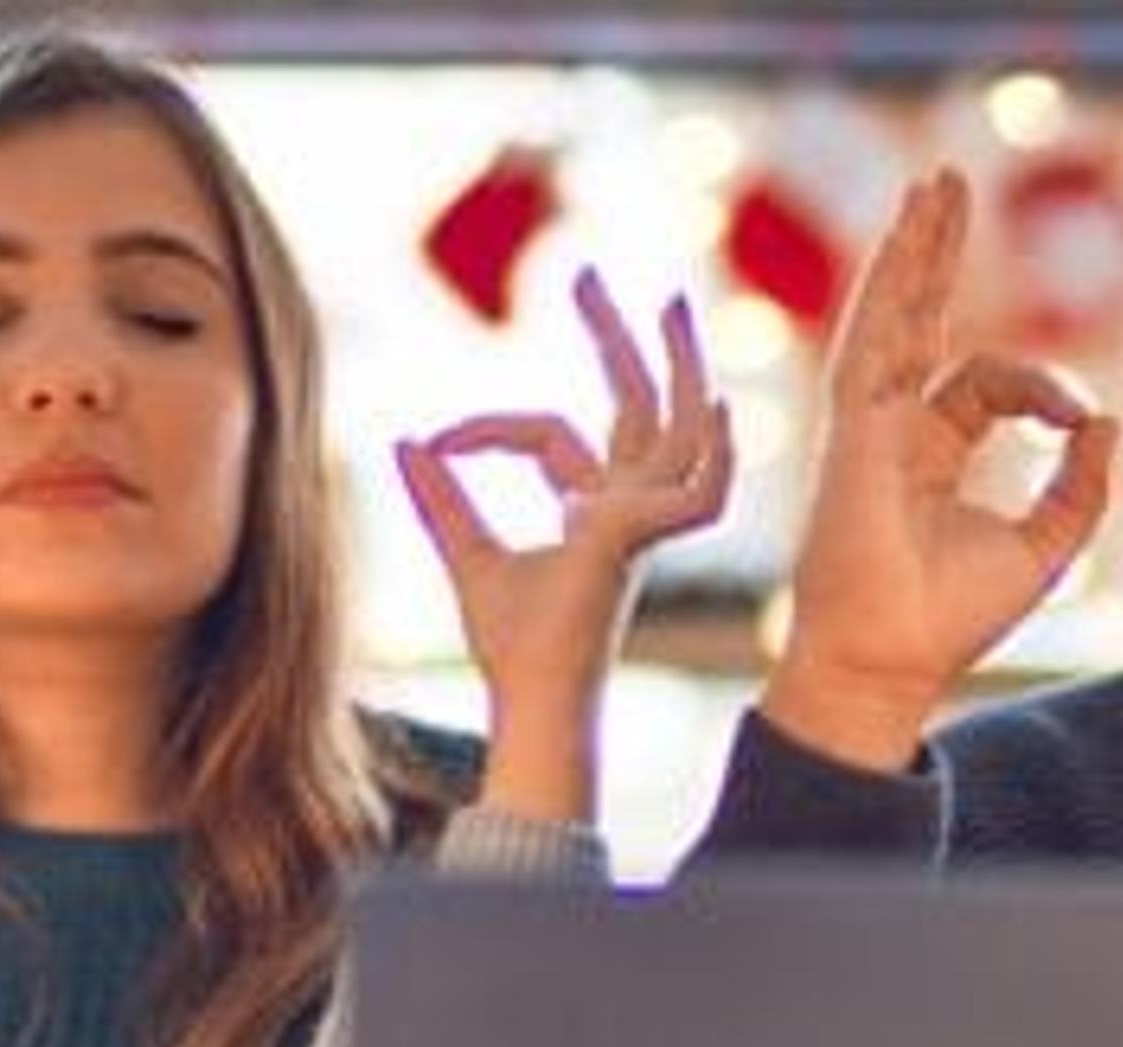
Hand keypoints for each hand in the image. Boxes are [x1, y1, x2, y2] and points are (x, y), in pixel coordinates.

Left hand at [398, 268, 732, 822]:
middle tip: (587, 275)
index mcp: (597, 512)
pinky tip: (717, 407)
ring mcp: (647, 521)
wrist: (529, 694)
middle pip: (637, 404)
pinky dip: (714, 456)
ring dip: (677, 364)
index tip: (437, 442)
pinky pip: (699, 490)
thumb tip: (405, 444)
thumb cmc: (511, 646)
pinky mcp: (645, 537)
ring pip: (676, 426)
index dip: (487, 431)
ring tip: (667, 301)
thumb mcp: (467, 556)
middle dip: (616, 338)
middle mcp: (631, 508)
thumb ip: (444, 501)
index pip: (550, 436)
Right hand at [761, 169, 1121, 772]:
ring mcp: (867, 424)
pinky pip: (874, 338)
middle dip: (936, 254)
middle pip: (918, 320)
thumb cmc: (952, 620)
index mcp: (930, 453)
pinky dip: (889, 285)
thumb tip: (1110, 422)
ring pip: (892, 314)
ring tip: (930, 185)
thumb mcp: (1047, 547)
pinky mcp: (855, 429)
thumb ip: (1082, 485)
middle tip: (947, 187)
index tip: (1080, 421)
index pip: (988, 383)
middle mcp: (892, 428)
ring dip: (912, 248)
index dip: (1045, 390)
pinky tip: (904, 236)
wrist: (893, 661)